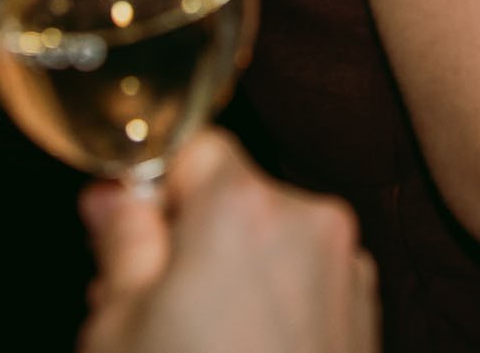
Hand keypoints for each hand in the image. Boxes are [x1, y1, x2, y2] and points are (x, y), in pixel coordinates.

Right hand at [79, 130, 378, 352]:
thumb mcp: (118, 323)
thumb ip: (121, 241)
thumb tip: (115, 194)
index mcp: (243, 206)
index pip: (193, 148)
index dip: (153, 188)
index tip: (128, 229)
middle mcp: (309, 220)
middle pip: (235, 195)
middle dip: (191, 235)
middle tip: (150, 303)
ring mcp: (347, 266)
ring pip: (271, 238)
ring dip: (236, 268)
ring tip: (197, 339)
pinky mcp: (364, 308)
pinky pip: (306, 276)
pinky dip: (275, 299)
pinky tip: (243, 352)